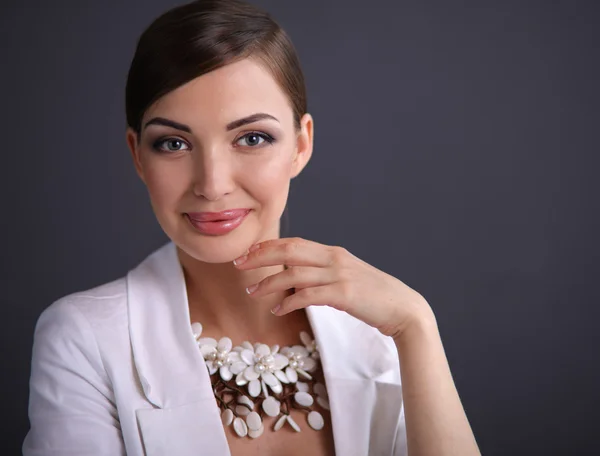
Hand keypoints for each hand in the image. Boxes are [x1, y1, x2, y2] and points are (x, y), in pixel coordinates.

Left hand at [233, 237, 433, 339]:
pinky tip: (278, 309)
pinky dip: (289, 301)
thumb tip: (295, 279)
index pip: (294, 243)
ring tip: (252, 293)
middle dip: (260, 257)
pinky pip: (308, 295)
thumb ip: (322, 273)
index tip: (248, 254)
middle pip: (289, 251)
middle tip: (239, 265)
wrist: (403, 308)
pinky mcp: (343, 293)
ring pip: (294, 274)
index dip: (268, 247)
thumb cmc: (373, 295)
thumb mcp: (346, 276)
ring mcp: (339, 275)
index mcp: (333, 252)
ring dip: (268, 283)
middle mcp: (334, 258)